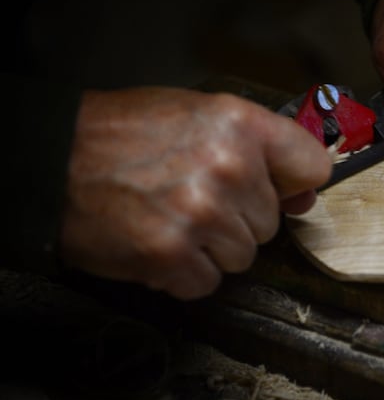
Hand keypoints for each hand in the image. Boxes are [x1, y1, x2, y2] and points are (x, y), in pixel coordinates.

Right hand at [60, 87, 330, 298]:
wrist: (54, 161)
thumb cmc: (123, 136)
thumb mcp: (199, 116)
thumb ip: (258, 150)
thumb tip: (304, 195)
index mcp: (240, 124)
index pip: (312, 166)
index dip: (294, 182)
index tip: (279, 187)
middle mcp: (228, 167)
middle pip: (272, 221)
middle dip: (238, 217)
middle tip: (192, 196)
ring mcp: (201, 213)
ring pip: (243, 256)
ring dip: (210, 247)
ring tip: (171, 217)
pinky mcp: (172, 254)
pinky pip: (208, 282)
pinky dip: (183, 273)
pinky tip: (158, 242)